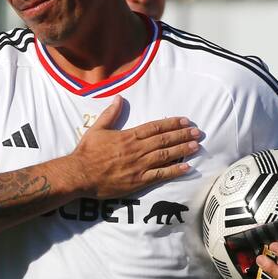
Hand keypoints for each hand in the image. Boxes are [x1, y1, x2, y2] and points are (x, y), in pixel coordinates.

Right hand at [72, 95, 200, 198]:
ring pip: (166, 155)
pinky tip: (187, 167)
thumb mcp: (97, 129)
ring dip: (182, 150)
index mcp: (128, 136)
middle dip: (182, 135)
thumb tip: (118, 98)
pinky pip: (160, 175)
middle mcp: (137, 149)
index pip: (155, 127)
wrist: (80, 174)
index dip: (172, 123)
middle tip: (197, 132)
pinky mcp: (138, 180)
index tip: (185, 121)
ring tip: (196, 146)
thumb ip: (110, 114)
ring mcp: (139, 165)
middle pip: (164, 140)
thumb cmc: (87, 152)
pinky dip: (174, 170)